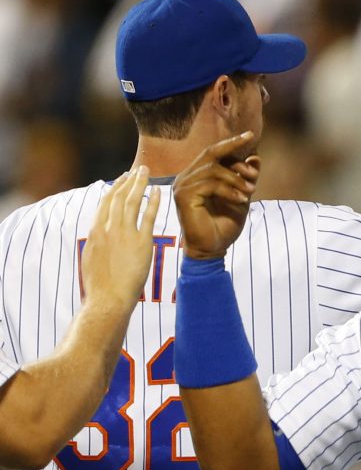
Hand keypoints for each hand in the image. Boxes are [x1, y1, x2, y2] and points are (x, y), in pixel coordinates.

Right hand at [79, 168, 164, 308]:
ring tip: (146, 171)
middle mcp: (107, 229)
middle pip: (117, 197)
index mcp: (94, 232)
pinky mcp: (140, 242)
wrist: (107, 300)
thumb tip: (100, 243)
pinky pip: (148, 216)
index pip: (104, 204)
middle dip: (127, 181)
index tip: (120, 180)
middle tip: (136, 169)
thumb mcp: (92, 260)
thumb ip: (98, 246)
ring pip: (131, 201)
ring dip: (139, 183)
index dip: (113, 190)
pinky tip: (158, 191)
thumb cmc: (100, 287)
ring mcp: (123, 234)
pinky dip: (153, 201)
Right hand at [171, 131, 260, 260]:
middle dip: (234, 153)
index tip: (250, 135)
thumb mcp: (241, 197)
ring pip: (213, 169)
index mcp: (197, 175)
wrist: (212, 248)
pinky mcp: (184, 196)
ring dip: (236, 179)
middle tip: (252, 169)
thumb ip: (246, 178)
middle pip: (210, 154)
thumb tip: (255, 157)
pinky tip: (241, 200)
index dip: (231, 143)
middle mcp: (186, 177)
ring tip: (250, 192)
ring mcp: (182, 186)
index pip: (213, 152)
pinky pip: (210, 184)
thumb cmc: (223, 225)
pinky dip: (230, 190)